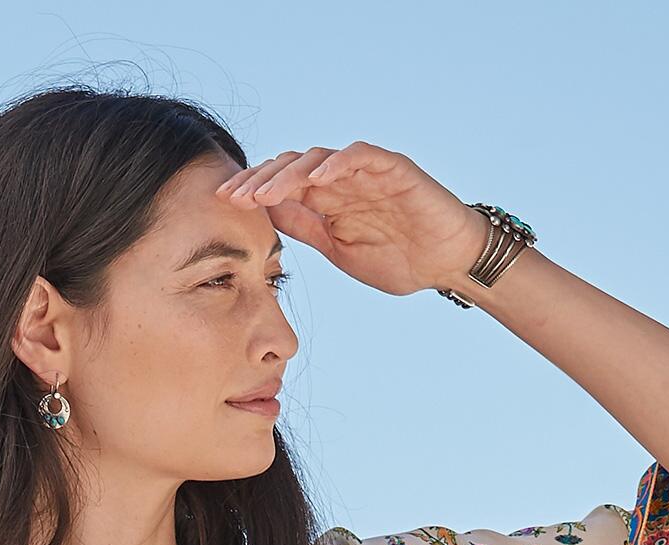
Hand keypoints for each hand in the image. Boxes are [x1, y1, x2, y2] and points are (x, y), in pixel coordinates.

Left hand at [216, 143, 492, 296]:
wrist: (447, 263)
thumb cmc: (399, 258)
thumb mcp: (338, 249)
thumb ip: (305, 228)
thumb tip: (264, 216)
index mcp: (326, 200)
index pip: (280, 186)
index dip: (251, 192)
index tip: (221, 205)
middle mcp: (341, 180)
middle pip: (291, 167)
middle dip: (258, 180)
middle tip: (231, 196)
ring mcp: (366, 172)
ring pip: (319, 159)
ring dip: (288, 174)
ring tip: (264, 192)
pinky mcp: (393, 168)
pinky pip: (360, 156)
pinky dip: (336, 164)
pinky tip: (314, 179)